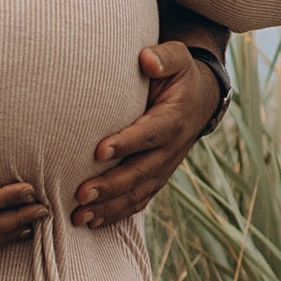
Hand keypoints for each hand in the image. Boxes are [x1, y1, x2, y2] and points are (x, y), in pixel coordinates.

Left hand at [72, 40, 224, 229]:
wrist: (200, 100)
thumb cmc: (179, 75)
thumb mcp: (177, 58)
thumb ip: (164, 57)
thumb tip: (146, 59)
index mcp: (173, 119)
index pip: (149, 134)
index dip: (126, 144)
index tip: (98, 151)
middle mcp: (171, 148)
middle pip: (140, 172)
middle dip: (110, 186)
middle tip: (81, 194)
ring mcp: (164, 167)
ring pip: (138, 193)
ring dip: (109, 207)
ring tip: (80, 217)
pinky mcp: (157, 178)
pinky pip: (139, 200)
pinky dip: (117, 214)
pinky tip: (93, 222)